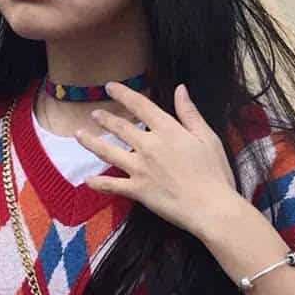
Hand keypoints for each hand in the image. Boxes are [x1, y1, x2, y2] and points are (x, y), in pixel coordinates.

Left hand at [76, 82, 239, 239]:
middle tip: (94, 114)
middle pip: (120, 127)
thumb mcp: (207, 137)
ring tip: (79, 135)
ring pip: (108, 152)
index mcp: (168, 130)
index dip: (123, 94)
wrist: (211, 207)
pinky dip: (98, 182)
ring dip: (92, 142)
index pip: (140, 106)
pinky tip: (87, 180)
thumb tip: (180, 89)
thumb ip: (190, 113)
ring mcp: (140, 168)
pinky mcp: (137, 190)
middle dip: (105, 119)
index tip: (110, 87)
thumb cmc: (214, 172)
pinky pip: (112, 185)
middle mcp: (149, 146)